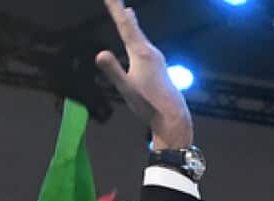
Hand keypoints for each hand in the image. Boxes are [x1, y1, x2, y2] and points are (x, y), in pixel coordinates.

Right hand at [95, 0, 192, 148]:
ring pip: (141, 37)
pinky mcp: (160, 68)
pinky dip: (139, 37)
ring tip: (129, 13)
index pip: (125, 26)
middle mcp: (151, 52)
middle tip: (118, 1)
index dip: (116, 9)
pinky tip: (140, 43)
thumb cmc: (148, 103)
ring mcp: (157, 60)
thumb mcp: (126, 88)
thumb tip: (100, 54)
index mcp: (141, 53)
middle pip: (134, 28)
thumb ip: (113, 70)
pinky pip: (145, 46)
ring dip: (132, 24)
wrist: (173, 116)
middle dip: (124, 13)